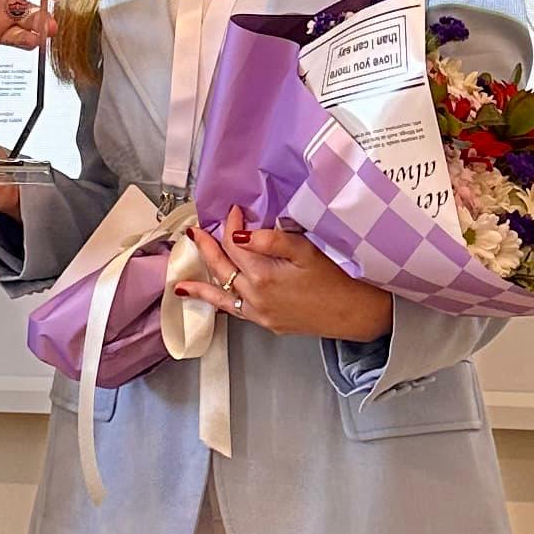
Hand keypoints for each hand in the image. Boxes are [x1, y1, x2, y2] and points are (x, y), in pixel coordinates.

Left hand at [197, 209, 389, 342]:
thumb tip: (241, 235)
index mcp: (263, 275)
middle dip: (207, 247)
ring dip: (203, 279)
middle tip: (195, 232)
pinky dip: (217, 303)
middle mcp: (255, 296)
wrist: (354, 313)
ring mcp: (258, 313)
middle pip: (222, 267)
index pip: (236, 244)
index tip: (235, 211)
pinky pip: (234, 311)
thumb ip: (272, 240)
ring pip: (222, 291)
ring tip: (180, 280)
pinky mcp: (266, 323)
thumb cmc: (336, 280)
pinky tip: (209, 301)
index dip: (232, 224)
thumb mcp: (306, 252)